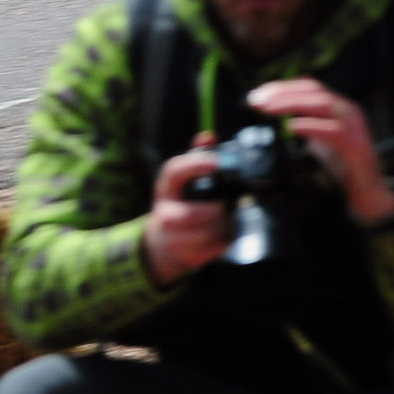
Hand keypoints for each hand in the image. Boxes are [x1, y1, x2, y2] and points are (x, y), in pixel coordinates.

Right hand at [145, 135, 232, 286]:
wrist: (162, 244)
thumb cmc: (178, 206)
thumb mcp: (182, 183)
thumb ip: (195, 158)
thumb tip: (209, 137)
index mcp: (166, 189)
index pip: (174, 172)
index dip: (195, 165)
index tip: (218, 162)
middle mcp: (165, 213)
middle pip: (192, 213)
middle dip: (214, 211)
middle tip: (227, 206)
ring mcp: (174, 237)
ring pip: (207, 233)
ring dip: (224, 227)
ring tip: (231, 219)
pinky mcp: (188, 255)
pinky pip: (216, 248)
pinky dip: (227, 240)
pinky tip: (228, 234)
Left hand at [247, 79, 393, 226]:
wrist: (369, 195)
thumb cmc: (343, 167)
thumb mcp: (317, 141)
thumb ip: (302, 125)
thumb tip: (275, 114)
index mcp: (338, 108)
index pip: (309, 87)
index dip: (281, 87)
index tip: (256, 96)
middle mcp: (348, 112)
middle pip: (314, 90)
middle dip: (282, 92)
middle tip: (255, 101)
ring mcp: (355, 128)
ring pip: (323, 104)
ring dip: (292, 103)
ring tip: (268, 109)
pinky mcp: (358, 148)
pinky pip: (334, 131)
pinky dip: (311, 126)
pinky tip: (292, 127)